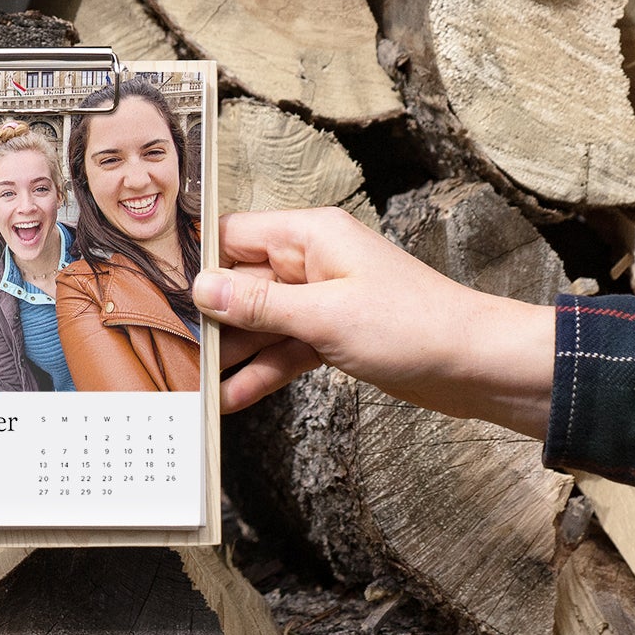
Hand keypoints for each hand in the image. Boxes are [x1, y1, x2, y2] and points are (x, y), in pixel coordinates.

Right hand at [194, 209, 554, 437]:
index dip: (196, 263)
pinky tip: (233, 398)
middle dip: (209, 318)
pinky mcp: (333, 335)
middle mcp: (312, 261)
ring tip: (192, 385)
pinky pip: (284, 349)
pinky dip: (262, 372)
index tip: (159, 289)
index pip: (232, 237)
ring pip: (259, 322)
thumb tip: (202, 289)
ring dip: (232, 354)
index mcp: (311, 235)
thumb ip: (258, 303)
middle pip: (240, 283)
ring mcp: (322, 299)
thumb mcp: (324, 316)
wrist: (475, 365)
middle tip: (171, 349)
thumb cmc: (415, 326)